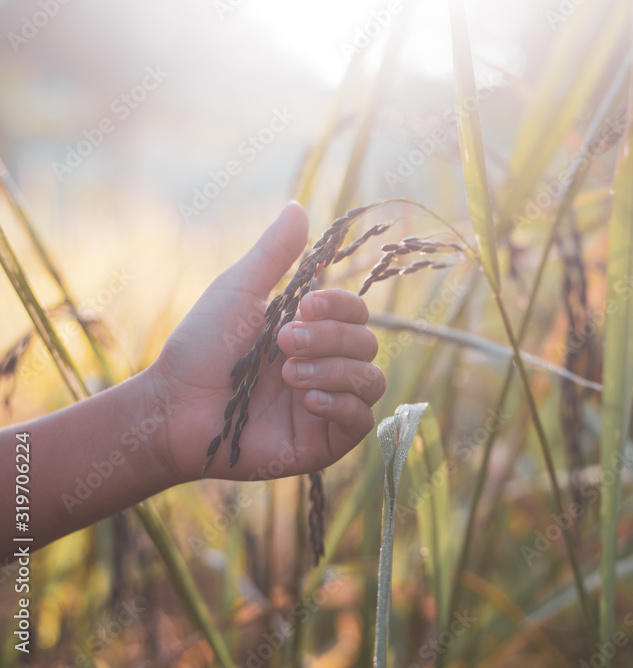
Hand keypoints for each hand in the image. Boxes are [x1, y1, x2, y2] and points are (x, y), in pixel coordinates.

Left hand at [148, 202, 385, 482]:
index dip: (340, 306)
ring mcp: (329, 405)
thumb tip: (299, 208)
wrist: (173, 407)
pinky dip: (340, 404)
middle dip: (330, 339)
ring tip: (288, 374)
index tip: (304, 306)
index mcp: (313, 333)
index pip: (357, 314)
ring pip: (372, 381)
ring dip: (334, 370)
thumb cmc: (200, 349)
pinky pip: (362, 421)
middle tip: (283, 342)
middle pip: (369, 344)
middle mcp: (327, 367)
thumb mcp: (239, 293)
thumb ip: (274, 255)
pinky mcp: (324, 442)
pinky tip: (304, 399)